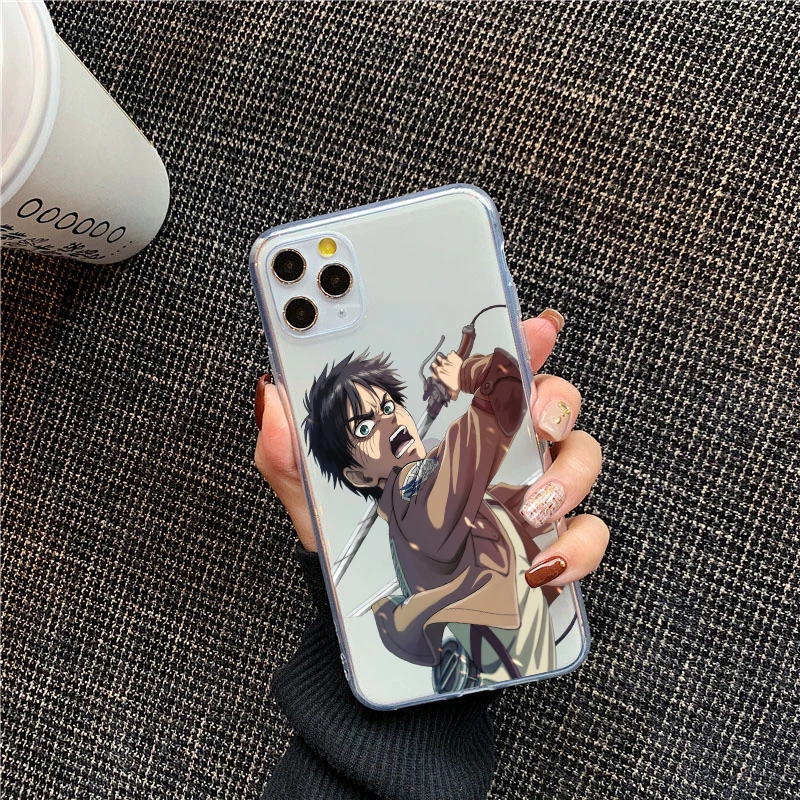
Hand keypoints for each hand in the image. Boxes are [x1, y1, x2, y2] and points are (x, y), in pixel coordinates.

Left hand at [254, 308, 607, 590]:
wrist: (379, 622)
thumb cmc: (354, 548)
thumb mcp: (316, 495)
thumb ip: (290, 450)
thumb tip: (272, 396)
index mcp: (451, 428)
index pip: (494, 371)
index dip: (521, 343)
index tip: (534, 329)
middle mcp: (499, 455)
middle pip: (554, 402)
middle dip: (557, 398)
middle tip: (536, 419)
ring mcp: (529, 499)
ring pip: (582, 460)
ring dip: (569, 475)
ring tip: (530, 504)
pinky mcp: (547, 548)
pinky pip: (587, 535)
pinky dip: (578, 545)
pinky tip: (542, 562)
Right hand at [430, 351, 462, 400]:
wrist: (465, 375)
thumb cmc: (458, 384)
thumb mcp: (454, 393)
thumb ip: (451, 396)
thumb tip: (452, 399)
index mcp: (438, 376)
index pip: (433, 372)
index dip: (435, 373)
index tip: (437, 373)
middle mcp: (440, 368)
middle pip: (434, 364)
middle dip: (436, 364)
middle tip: (440, 366)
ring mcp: (445, 361)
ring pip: (440, 357)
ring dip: (441, 358)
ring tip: (445, 360)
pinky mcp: (452, 356)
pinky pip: (450, 354)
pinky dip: (451, 355)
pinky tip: (453, 357)